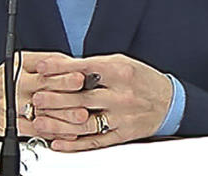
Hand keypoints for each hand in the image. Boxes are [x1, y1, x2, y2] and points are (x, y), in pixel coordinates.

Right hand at [0, 51, 90, 137]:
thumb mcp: (17, 64)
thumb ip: (45, 63)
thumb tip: (73, 64)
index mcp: (19, 66)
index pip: (44, 64)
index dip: (63, 67)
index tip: (79, 69)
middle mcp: (16, 84)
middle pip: (43, 84)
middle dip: (63, 84)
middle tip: (81, 84)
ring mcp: (13, 106)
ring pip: (42, 109)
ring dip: (63, 113)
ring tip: (80, 114)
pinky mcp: (12, 125)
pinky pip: (34, 129)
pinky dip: (52, 132)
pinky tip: (67, 133)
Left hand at [28, 53, 172, 150]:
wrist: (170, 101)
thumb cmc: (142, 79)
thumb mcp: (120, 63)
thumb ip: (93, 66)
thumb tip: (63, 66)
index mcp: (119, 71)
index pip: (83, 69)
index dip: (59, 68)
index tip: (41, 67)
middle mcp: (120, 94)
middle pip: (82, 97)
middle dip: (55, 98)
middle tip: (37, 98)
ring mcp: (121, 116)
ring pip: (85, 122)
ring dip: (59, 124)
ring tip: (40, 122)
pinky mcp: (122, 134)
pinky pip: (95, 141)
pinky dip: (75, 144)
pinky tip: (59, 143)